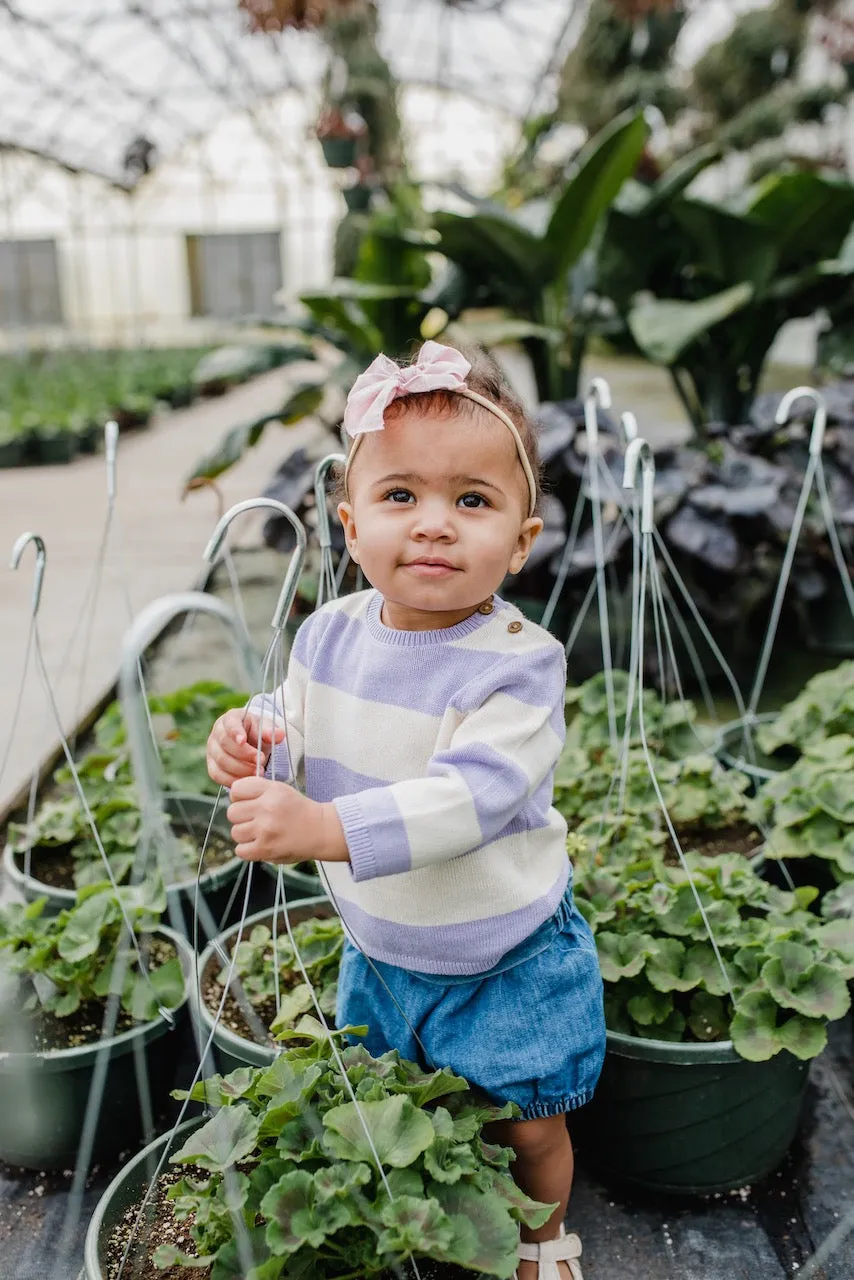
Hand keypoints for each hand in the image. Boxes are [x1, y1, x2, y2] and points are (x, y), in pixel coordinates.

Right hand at [206, 708, 284, 787]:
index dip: (235, 732)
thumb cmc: (258, 732)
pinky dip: (232, 780)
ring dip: (241, 769)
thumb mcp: (266, 728)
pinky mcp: (212, 766)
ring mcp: (212, 750)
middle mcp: (217, 733)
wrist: (252, 743)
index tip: (243, 741)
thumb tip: (279, 735)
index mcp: (231, 718)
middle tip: (261, 762)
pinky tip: (247, 781)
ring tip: (259, 772)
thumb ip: (271, 731)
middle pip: (225, 744)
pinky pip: (217, 775)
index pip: (229, 723)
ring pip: (221, 761)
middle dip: (244, 755)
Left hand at [227, 776, 348, 865]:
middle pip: (232, 812)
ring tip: (260, 833)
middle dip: (241, 817)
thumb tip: (231, 797)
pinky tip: (260, 845)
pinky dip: (248, 850)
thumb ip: (256, 790)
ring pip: (235, 832)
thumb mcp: (280, 790)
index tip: (250, 803)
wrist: (321, 830)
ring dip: (245, 834)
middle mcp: (267, 808)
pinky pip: (240, 850)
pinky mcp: (265, 849)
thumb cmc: (298, 810)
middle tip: (256, 820)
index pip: (236, 789)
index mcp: (271, 790)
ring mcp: (265, 830)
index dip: (240, 797)